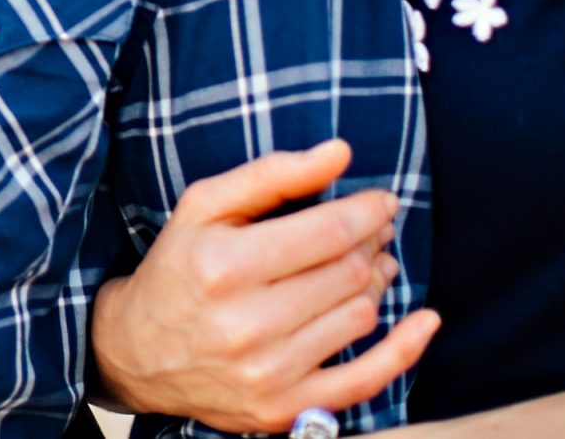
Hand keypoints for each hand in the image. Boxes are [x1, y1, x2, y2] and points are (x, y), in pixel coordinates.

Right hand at [88, 139, 439, 431]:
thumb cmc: (179, 267)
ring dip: (378, 284)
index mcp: (223, 266)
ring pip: (360, 316)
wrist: (139, 351)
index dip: (367, 211)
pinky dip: (405, 349)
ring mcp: (269, 374)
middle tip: (374, 230)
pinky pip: (367, 380)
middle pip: (348, 272)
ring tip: (370, 265)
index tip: (381, 200)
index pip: (327, 232)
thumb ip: (273, 174)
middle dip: (372, 242)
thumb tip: (341, 152)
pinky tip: (424, 320)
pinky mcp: (285, 411)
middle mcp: (246, 324)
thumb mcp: (205, 206)